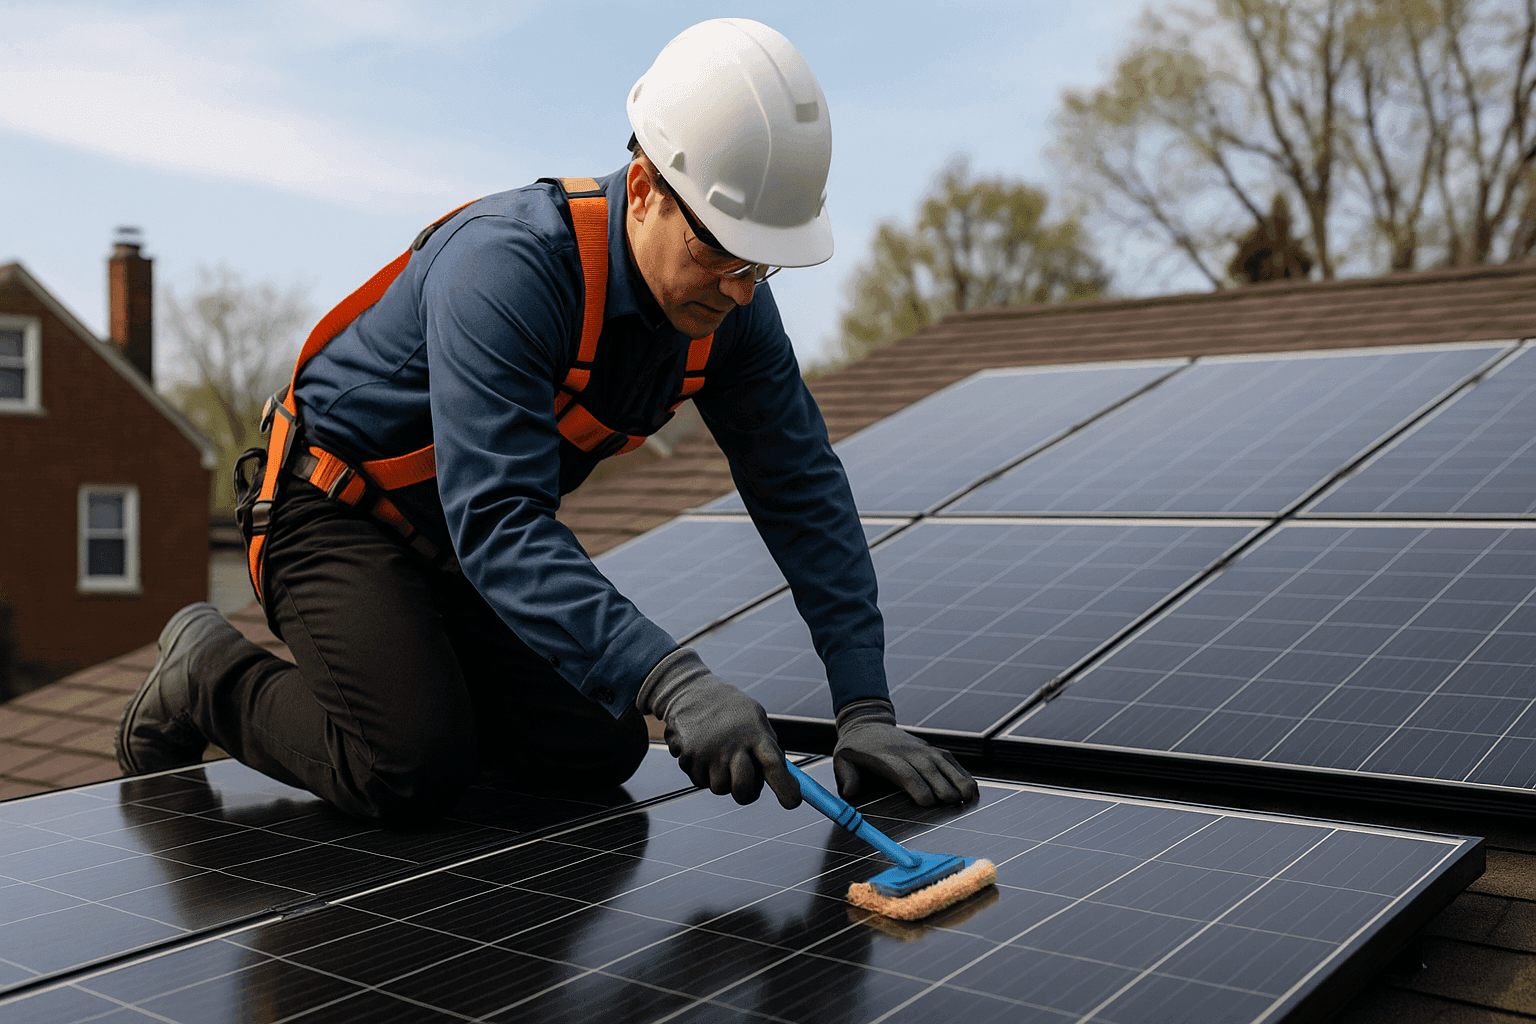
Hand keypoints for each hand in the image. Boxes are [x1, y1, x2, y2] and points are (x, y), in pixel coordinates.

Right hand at [637, 648, 800, 807]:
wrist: (691, 692)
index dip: (785, 787)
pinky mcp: (688, 758)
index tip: (792, 802)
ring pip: (720, 789)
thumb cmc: (731, 711)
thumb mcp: (756, 721)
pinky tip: (704, 752)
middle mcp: (731, 744)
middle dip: (747, 793)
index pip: (773, 764)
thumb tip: (786, 783)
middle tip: (747, 783)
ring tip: (721, 755)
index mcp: (754, 733)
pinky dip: (704, 773)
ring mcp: (708, 752)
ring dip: (723, 780)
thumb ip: (768, 750)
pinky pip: (700, 782)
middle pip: (744, 789)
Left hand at [833, 699, 978, 805]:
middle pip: (931, 772)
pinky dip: (963, 775)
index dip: (919, 789)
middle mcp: (910, 754)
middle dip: (943, 790)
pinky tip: (971, 790)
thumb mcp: (841, 760)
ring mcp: (924, 750)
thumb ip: (846, 777)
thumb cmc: (855, 748)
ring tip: (968, 799)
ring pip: (947, 766)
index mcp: (888, 759)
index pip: (907, 775)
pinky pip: (953, 762)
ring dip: (958, 783)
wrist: (868, 724)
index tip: (927, 803)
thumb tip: (850, 794)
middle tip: (951, 805)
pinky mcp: (933, 750)